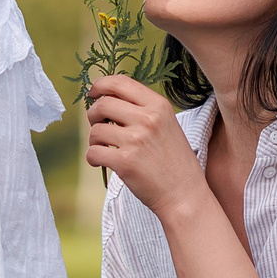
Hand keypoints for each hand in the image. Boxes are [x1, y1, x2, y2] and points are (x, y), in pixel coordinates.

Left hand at [84, 75, 205, 217]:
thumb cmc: (173, 161)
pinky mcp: (125, 161)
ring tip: (106, 149)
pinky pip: (93, 152)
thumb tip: (105, 99)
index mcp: (158, 105)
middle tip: (99, 127)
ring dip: (94, 141)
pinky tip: (104, 162)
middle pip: (102, 104)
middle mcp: (148, 119)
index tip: (92, 93)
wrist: (184, 194)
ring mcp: (136, 140)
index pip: (120, 82)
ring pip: (95, 130)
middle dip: (93, 115)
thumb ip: (142, 109)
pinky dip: (93, 158)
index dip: (100, 85)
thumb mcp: (166, 125)